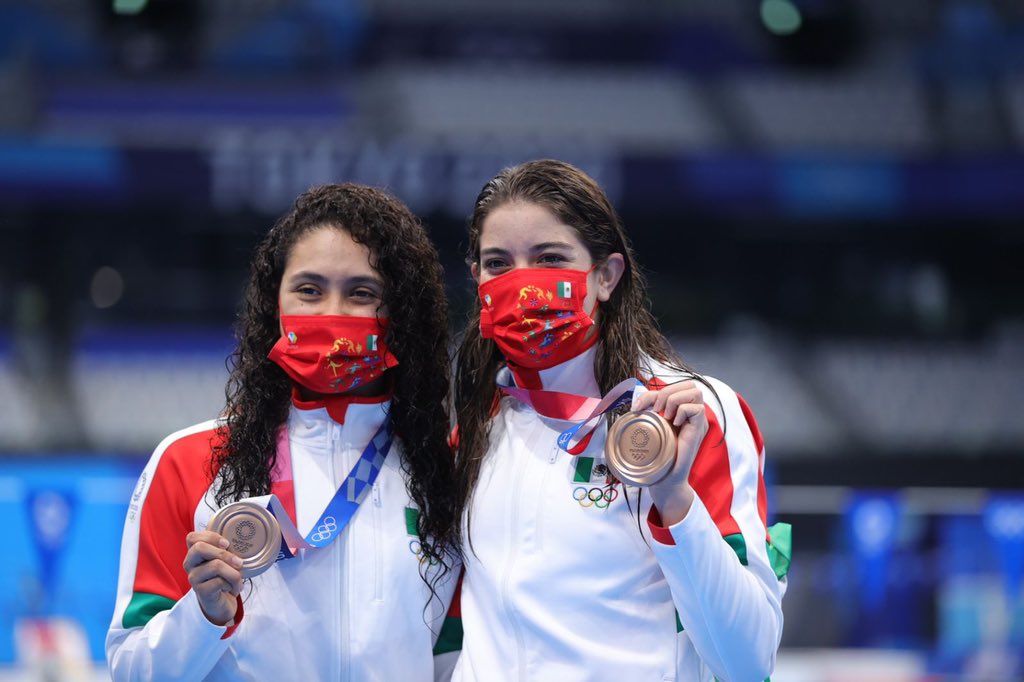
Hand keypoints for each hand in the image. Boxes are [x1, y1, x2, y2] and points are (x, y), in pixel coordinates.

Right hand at [183, 530, 243, 625]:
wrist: (222, 602)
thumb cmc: (224, 577)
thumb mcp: (225, 560)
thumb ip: (225, 549)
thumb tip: (238, 539)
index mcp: (195, 553)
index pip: (192, 537)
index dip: (211, 537)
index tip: (227, 544)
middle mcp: (190, 564)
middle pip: (199, 548)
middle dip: (224, 554)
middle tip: (239, 562)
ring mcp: (193, 577)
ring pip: (215, 566)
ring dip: (234, 572)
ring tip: (239, 579)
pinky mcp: (200, 591)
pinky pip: (220, 581)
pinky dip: (232, 584)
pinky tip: (231, 588)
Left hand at [631, 380, 708, 524]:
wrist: (666, 478)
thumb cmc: (658, 455)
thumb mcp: (651, 428)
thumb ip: (649, 412)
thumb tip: (637, 402)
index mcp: (680, 410)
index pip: (674, 386)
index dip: (654, 392)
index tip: (638, 408)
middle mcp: (691, 413)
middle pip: (689, 384)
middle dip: (667, 392)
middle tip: (656, 410)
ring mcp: (697, 420)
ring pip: (694, 391)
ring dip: (675, 400)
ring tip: (666, 416)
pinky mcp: (699, 429)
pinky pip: (697, 408)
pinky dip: (683, 411)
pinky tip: (675, 424)